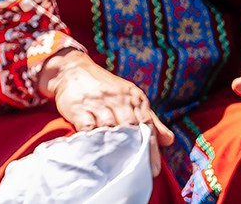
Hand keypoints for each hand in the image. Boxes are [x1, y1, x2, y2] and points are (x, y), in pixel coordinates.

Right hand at [39, 49, 171, 171]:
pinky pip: (88, 127)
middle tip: (136, 171)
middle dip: (135, 150)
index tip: (153, 169)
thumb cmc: (105, 88)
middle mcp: (118, 99)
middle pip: (131, 128)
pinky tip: (96, 152)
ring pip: (110, 128)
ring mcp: (98, 103)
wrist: (71, 69)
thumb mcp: (130, 97)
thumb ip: (150, 119)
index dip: (151, 149)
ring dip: (115, 147)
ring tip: (119, 167)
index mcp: (134, 98)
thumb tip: (169, 140)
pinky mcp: (79, 107)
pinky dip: (93, 140)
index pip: (147, 125)